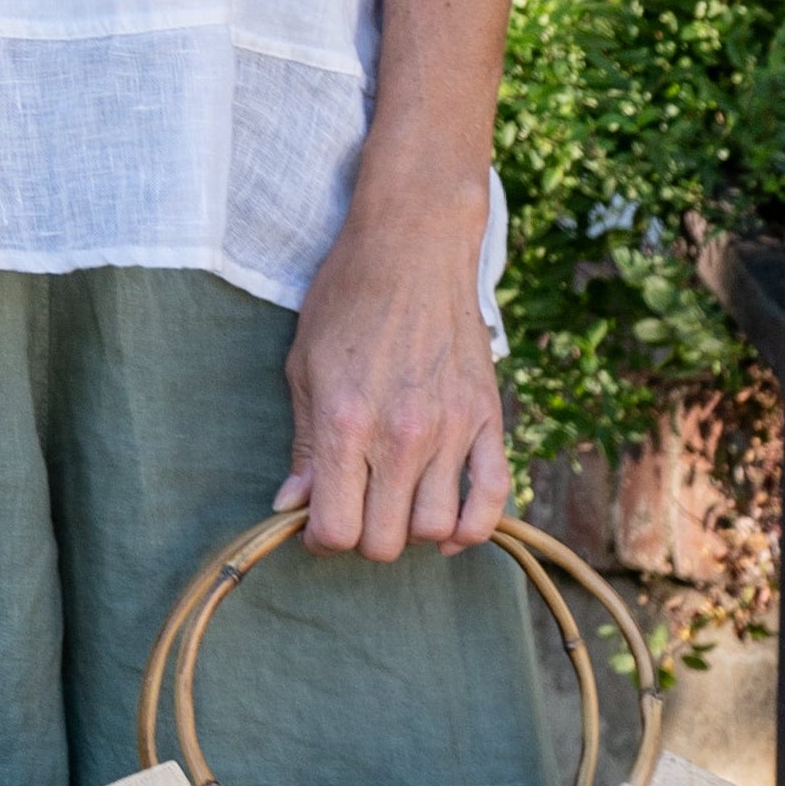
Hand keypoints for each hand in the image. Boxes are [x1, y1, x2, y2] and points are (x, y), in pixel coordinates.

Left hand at [278, 162, 506, 559]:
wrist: (413, 245)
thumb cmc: (348, 299)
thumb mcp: (305, 367)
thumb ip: (304, 444)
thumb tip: (291, 505)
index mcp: (347, 423)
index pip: (336, 528)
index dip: (321, 539)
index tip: (318, 522)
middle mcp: (402, 435)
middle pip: (387, 540)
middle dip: (364, 537)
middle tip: (356, 508)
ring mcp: (452, 428)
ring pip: (437, 528)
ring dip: (413, 531)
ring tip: (397, 504)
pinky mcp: (488, 417)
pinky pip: (493, 499)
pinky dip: (473, 528)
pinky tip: (451, 526)